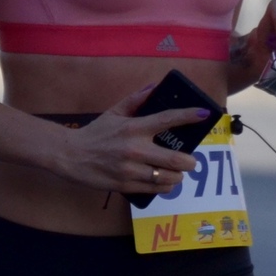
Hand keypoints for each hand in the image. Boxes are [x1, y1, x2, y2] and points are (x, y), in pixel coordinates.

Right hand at [49, 82, 213, 196]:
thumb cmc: (95, 133)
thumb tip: (154, 87)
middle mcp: (135, 149)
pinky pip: (155, 188)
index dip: (189, 115)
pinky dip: (165, 186)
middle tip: (192, 161)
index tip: (204, 114)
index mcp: (134, 128)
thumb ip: (136, 100)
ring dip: (178, 176)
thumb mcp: (114, 112)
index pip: (167, 119)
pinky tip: (165, 182)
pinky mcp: (126, 185)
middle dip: (190, 162)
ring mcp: (131, 170)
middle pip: (176, 159)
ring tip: (178, 173)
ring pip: (168, 178)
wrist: (70, 156)